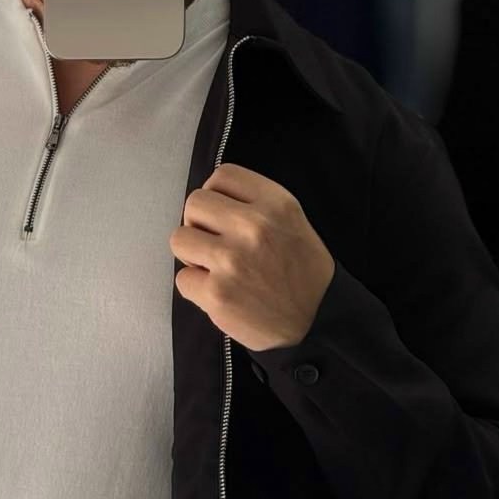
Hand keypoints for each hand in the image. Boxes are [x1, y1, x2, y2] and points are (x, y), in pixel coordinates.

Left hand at [169, 163, 334, 351]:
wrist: (319, 322)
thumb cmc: (302, 273)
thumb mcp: (292, 221)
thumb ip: (255, 204)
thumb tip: (210, 198)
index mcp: (276, 204)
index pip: (223, 175)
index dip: (216, 195)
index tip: (222, 214)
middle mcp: (254, 226)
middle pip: (194, 203)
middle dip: (199, 224)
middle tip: (216, 243)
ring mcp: (233, 260)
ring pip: (179, 238)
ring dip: (192, 254)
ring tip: (214, 268)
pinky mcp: (217, 293)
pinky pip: (182, 278)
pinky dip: (195, 288)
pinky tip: (219, 292)